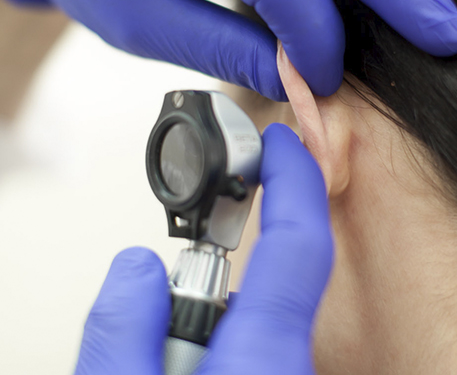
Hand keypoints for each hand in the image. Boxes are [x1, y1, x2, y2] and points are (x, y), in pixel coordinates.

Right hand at [74, 123, 332, 374]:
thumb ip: (121, 331)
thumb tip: (137, 267)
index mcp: (263, 358)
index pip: (298, 241)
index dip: (294, 177)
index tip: (280, 142)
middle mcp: (288, 366)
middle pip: (269, 281)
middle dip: (215, 270)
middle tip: (167, 300)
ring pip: (249, 317)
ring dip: (203, 319)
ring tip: (155, 358)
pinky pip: (249, 346)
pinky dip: (211, 342)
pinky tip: (179, 366)